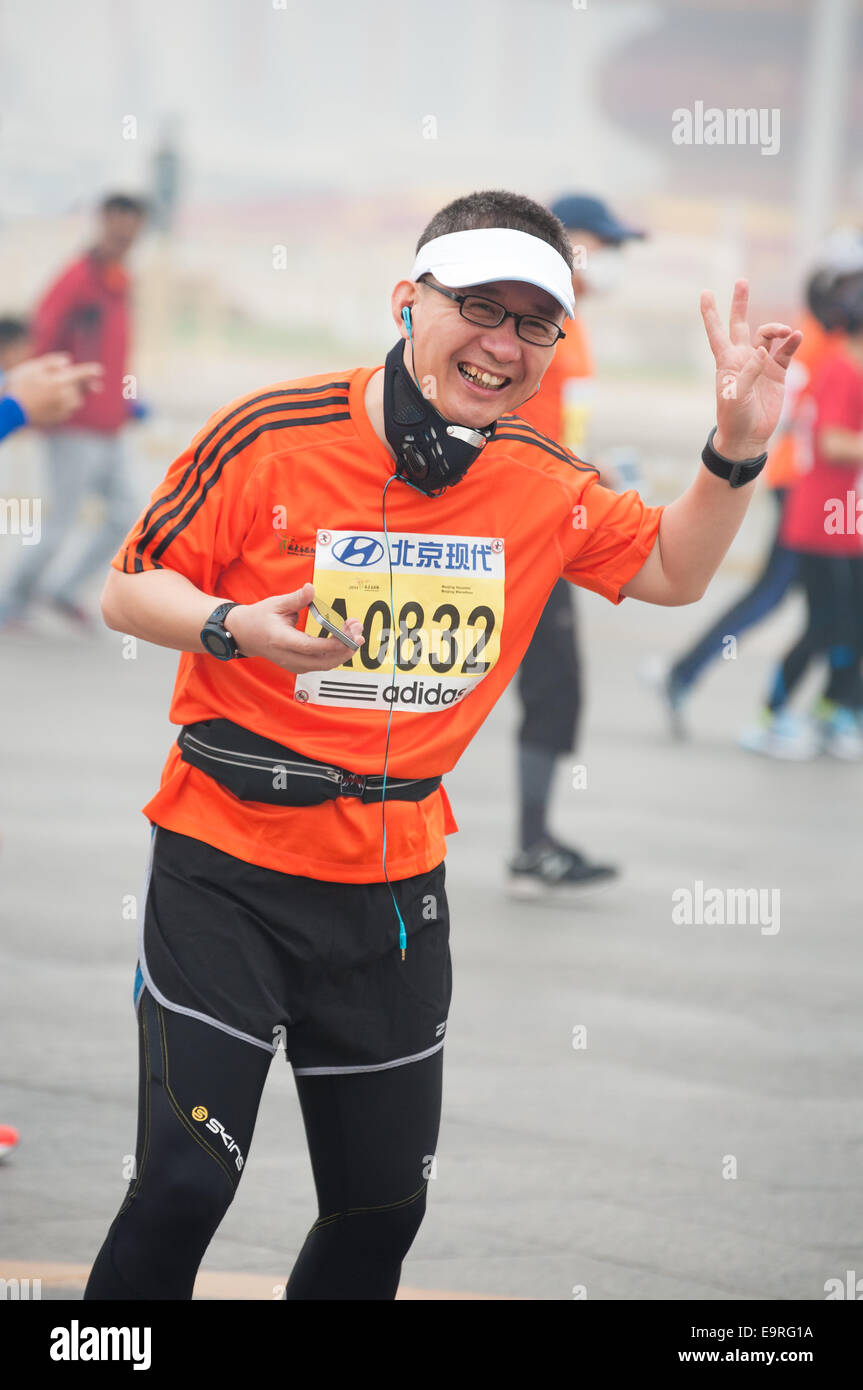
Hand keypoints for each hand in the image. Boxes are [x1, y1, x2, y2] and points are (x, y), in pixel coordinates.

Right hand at [5, 354, 103, 426]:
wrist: (11, 410)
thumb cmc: (19, 386)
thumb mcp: (32, 368)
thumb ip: (51, 362)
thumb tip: (68, 362)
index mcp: (58, 381)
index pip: (79, 374)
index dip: (90, 371)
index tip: (100, 370)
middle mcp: (64, 396)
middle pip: (79, 388)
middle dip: (76, 384)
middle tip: (60, 382)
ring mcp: (63, 409)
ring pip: (76, 400)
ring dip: (71, 395)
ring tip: (51, 392)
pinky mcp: (60, 418)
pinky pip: (69, 410)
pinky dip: (64, 405)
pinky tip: (49, 402)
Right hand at [226, 583, 364, 671]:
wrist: (244, 634)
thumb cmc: (259, 617)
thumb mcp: (275, 603)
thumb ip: (296, 598)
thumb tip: (311, 588)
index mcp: (281, 640)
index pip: (310, 647)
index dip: (333, 643)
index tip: (350, 634)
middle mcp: (288, 657)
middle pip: (322, 661)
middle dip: (345, 648)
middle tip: (359, 632)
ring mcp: (294, 664)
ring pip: (325, 665)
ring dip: (344, 651)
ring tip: (356, 632)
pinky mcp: (299, 665)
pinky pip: (322, 664)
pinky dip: (336, 654)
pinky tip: (345, 639)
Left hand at [700, 280, 802, 459]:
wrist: (747, 436)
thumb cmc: (733, 416)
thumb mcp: (736, 394)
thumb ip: (749, 371)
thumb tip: (763, 350)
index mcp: (726, 361)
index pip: (716, 332)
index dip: (710, 313)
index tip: (705, 293)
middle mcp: (743, 358)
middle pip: (740, 324)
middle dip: (740, 303)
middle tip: (741, 281)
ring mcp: (760, 363)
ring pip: (767, 335)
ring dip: (776, 329)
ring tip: (785, 333)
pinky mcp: (777, 372)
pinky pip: (785, 351)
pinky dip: (791, 343)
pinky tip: (796, 337)